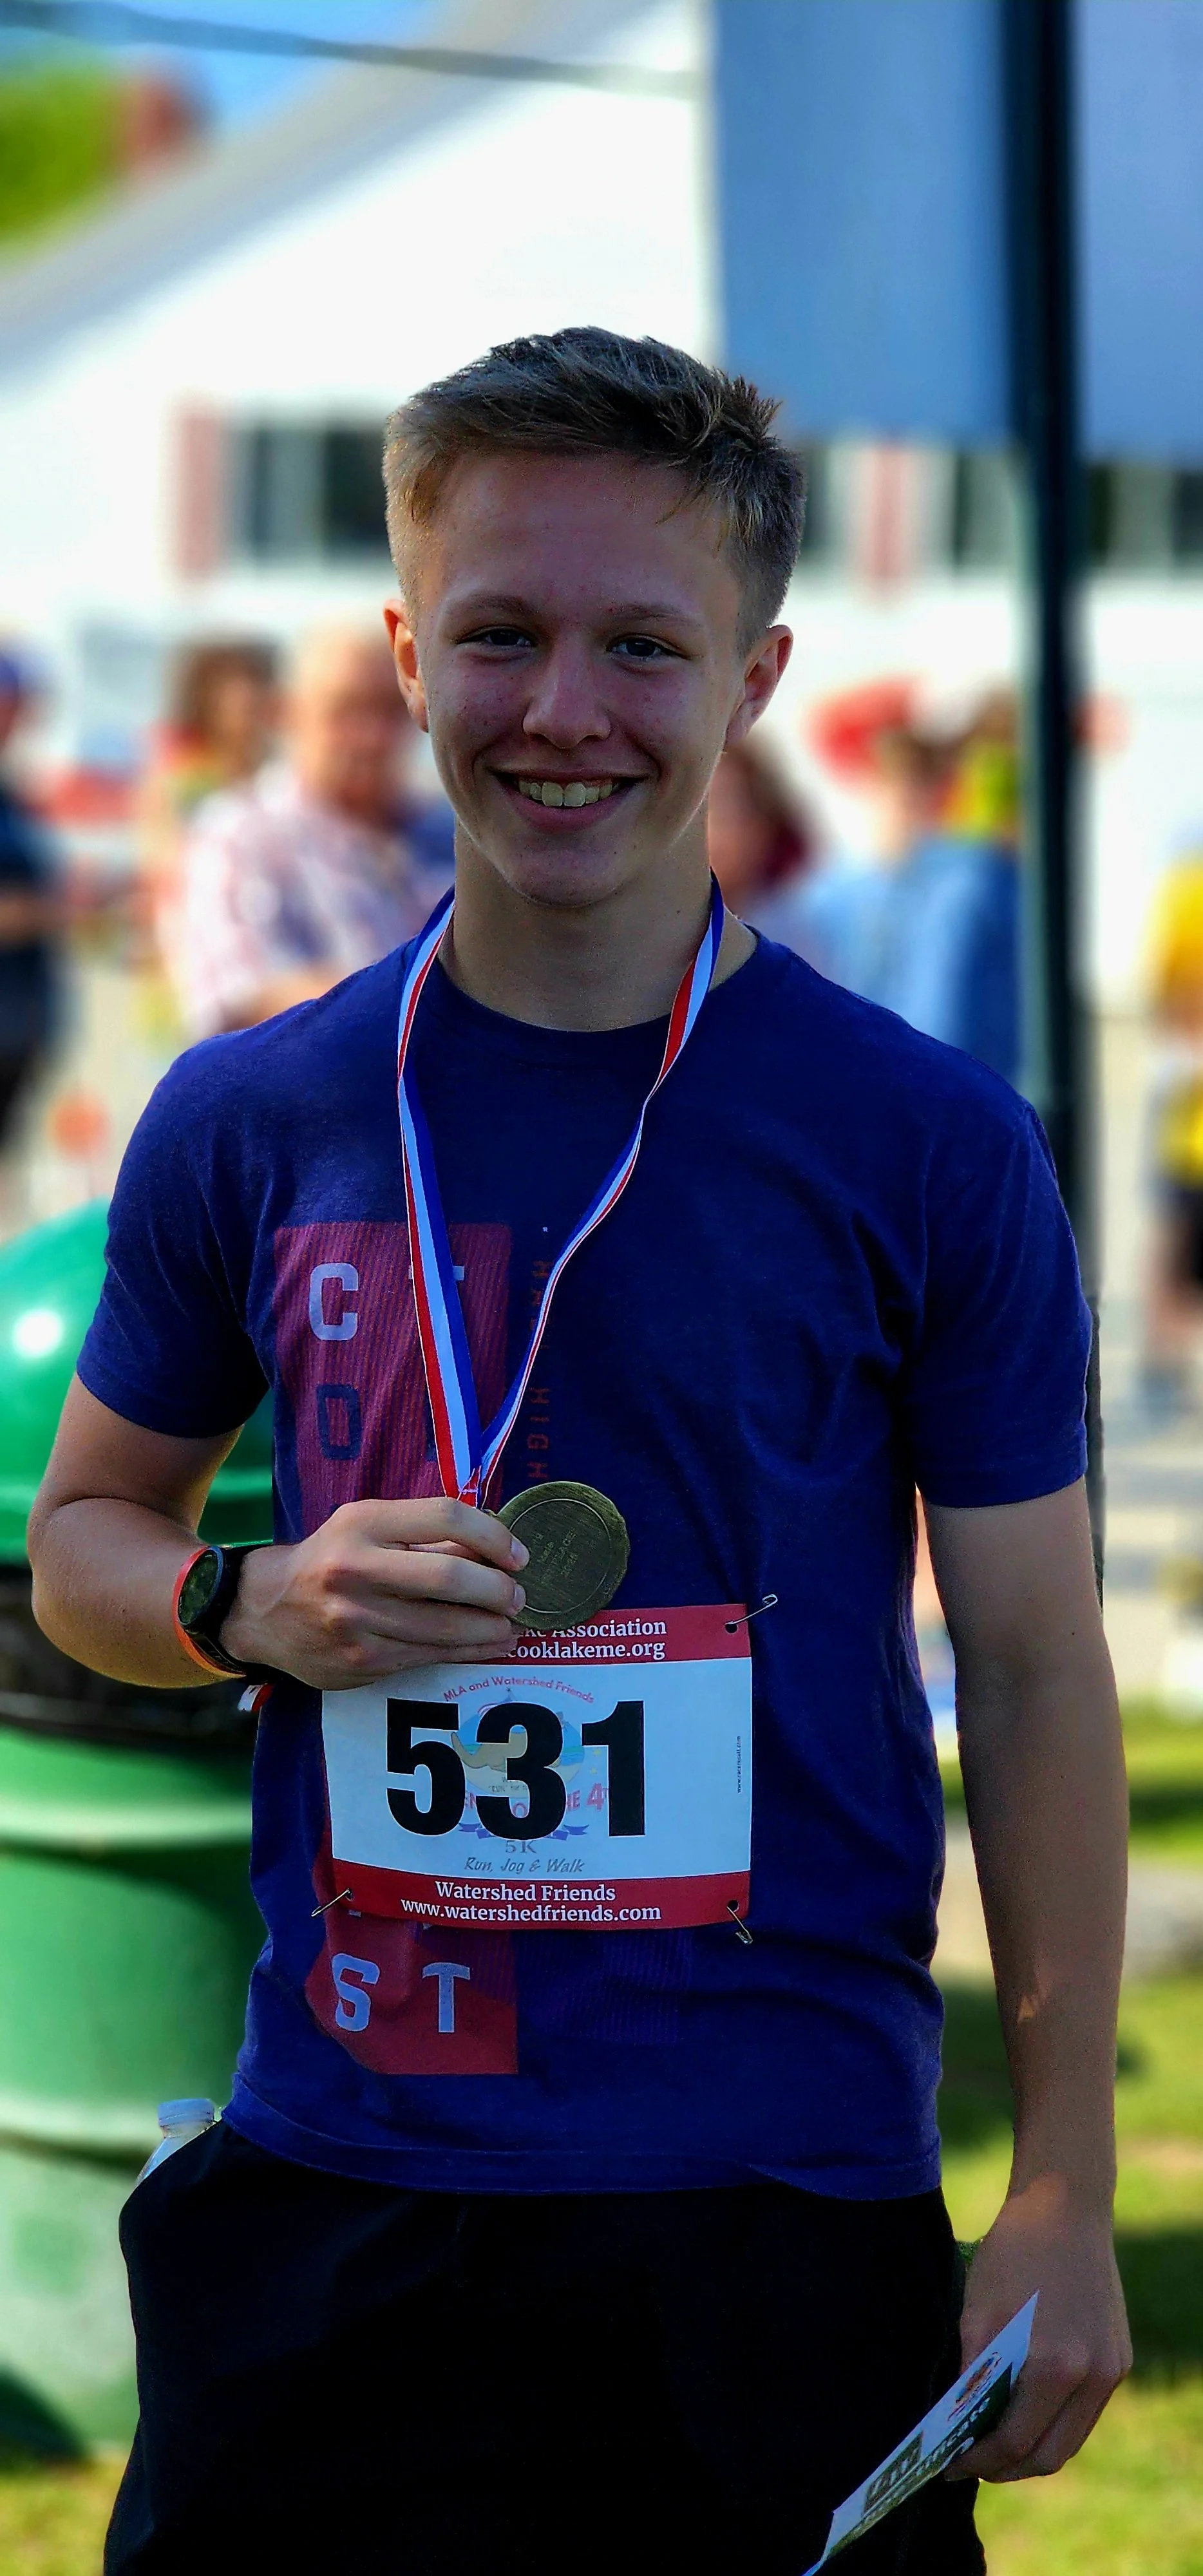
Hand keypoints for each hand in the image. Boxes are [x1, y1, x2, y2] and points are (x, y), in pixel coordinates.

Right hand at [220, 1498, 527, 1690]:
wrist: (262, 1610)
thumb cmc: (329, 1560)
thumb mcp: (365, 1528)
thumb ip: (423, 1534)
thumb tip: (494, 1547)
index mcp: (361, 1524)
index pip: (445, 1516)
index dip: (493, 1534)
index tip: (518, 1554)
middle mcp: (355, 1570)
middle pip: (450, 1577)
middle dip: (499, 1590)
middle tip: (519, 1596)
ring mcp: (357, 1621)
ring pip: (446, 1626)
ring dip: (492, 1628)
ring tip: (511, 1624)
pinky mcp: (361, 1662)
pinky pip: (429, 1656)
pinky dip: (468, 1651)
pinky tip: (488, 1645)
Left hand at [946, 2178, 1130, 2482]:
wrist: (1066, 2205)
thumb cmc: (1013, 2253)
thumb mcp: (978, 2312)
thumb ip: (971, 2375)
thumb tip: (955, 2426)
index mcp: (1054, 2366)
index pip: (1014, 2443)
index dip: (978, 2462)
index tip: (949, 2465)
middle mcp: (1092, 2377)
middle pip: (1048, 2457)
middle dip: (1005, 2468)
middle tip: (970, 2462)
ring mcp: (1111, 2370)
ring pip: (1069, 2440)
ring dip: (1032, 2449)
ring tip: (994, 2441)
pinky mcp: (1119, 2359)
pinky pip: (1084, 2412)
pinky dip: (1054, 2422)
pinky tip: (1025, 2408)